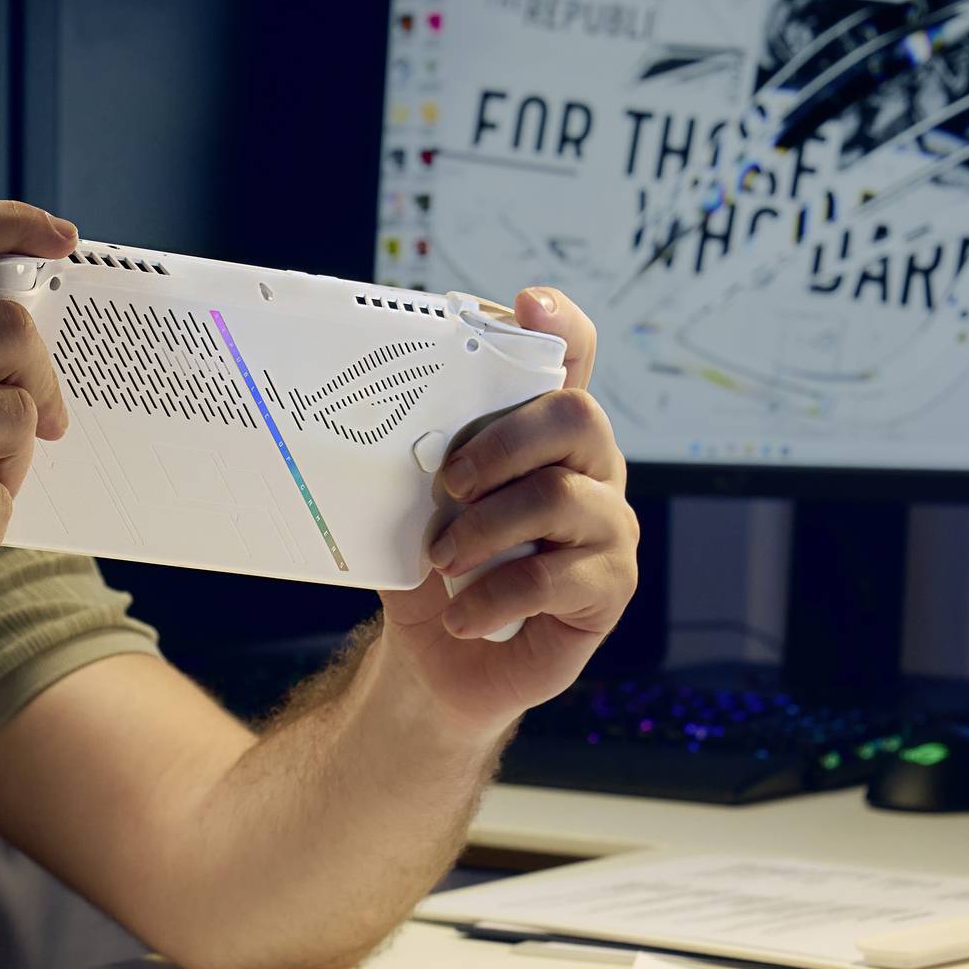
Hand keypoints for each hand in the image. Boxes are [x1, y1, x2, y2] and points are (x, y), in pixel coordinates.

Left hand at [376, 286, 637, 736]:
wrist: (443, 664)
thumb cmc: (437, 573)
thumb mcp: (412, 509)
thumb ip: (411, 464)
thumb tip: (359, 424)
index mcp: (545, 436)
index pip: (573, 360)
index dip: (561, 326)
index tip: (527, 304)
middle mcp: (591, 470)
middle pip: (577, 416)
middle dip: (502, 442)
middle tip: (448, 483)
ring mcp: (608, 529)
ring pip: (561, 497)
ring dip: (484, 528)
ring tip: (441, 560)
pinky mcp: (609, 589)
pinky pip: (556, 577)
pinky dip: (493, 595)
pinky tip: (460, 614)